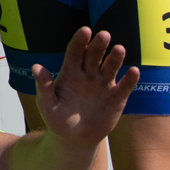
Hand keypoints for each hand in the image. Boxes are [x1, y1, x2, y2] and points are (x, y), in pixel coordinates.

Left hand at [32, 27, 136, 143]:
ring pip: (110, 67)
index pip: (75, 52)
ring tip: (119, 49)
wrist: (76, 139)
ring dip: (115, 58)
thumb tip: (35, 67)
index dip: (80, 41)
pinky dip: (130, 79)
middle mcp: (88, 74)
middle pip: (94, 56)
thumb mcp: (47, 105)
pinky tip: (134, 71)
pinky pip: (124, 87)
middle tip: (104, 35)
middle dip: (99, 45)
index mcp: (70, 73)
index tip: (85, 30)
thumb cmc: (58, 120)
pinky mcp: (116, 98)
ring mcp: (103, 85)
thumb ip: (44, 87)